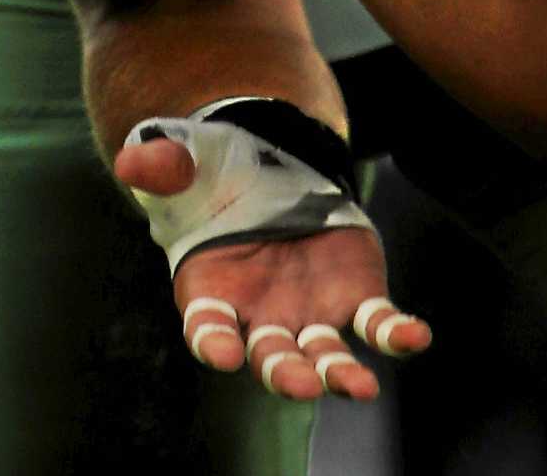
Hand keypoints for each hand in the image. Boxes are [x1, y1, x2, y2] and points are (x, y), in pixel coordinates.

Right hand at [116, 137, 430, 400]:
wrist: (268, 165)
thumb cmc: (211, 174)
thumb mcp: (182, 160)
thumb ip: (159, 163)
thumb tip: (132, 163)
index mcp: (210, 292)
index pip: (206, 328)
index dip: (213, 342)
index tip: (222, 353)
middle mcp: (259, 317)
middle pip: (270, 357)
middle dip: (284, 373)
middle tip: (299, 384)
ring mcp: (311, 313)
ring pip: (325, 356)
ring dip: (340, 374)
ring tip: (359, 386)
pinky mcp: (355, 297)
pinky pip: (378, 324)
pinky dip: (396, 335)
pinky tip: (414, 336)